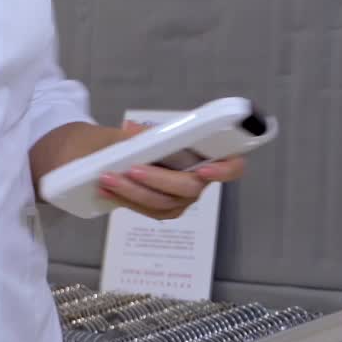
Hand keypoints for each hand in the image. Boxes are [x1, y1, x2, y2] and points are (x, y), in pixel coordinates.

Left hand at [95, 121, 244, 220]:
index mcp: (209, 154)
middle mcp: (201, 179)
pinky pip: (149, 210)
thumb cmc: (140, 137)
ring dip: (134, 191)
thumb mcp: (142, 130)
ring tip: (108, 178)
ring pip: (164, 202)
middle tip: (132, 169)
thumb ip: (143, 133)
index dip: (225, 170)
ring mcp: (183, 197)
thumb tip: (134, 131)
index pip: (233, 166)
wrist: (119, 153)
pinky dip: (127, 199)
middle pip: (189, 187)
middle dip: (159, 179)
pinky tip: (107, 190)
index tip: (204, 170)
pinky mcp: (165, 209)